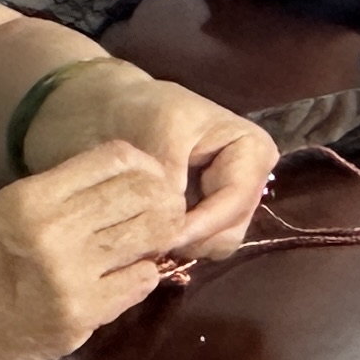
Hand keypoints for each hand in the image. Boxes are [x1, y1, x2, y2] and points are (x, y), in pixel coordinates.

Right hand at [0, 147, 183, 359]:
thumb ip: (52, 200)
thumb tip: (115, 185)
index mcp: (29, 198)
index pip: (116, 158)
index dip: (143, 166)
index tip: (149, 180)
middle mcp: (54, 231)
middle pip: (143, 194)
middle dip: (162, 201)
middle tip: (161, 214)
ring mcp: (69, 278)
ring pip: (151, 237)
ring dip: (157, 239)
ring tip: (147, 245)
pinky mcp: (78, 320)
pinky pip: (139, 284)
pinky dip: (143, 277)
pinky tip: (126, 279)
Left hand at [23, 63, 273, 259]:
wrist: (109, 112)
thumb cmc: (139, 112)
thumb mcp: (160, 132)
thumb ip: (173, 177)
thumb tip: (176, 225)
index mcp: (251, 150)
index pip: (235, 201)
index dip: (201, 225)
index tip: (161, 238)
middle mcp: (247, 180)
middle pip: (230, 229)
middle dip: (191, 239)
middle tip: (147, 238)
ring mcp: (225, 203)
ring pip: (215, 245)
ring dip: (180, 246)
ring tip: (142, 234)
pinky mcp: (201, 219)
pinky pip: (195, 247)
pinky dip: (170, 247)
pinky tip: (142, 234)